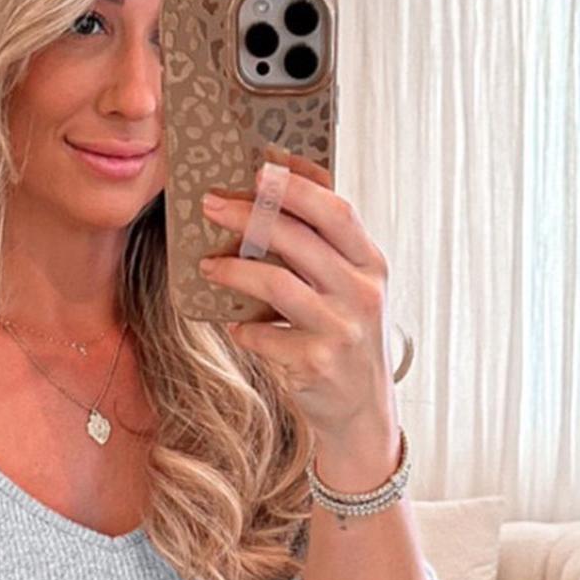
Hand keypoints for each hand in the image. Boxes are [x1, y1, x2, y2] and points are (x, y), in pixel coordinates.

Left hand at [198, 148, 403, 450]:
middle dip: (249, 216)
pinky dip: (243, 329)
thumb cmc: (348, 338)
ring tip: (208, 267)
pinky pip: (264, 335)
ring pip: (277, 284)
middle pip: (300, 239)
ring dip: (234, 271)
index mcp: (371, 264)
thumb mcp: (353, 289)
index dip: (296, 186)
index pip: (335, 210)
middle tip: (212, 205)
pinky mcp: (316, 364)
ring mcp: (341, 329)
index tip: (260, 168)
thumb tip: (265, 206)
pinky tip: (234, 326)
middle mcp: (362, 293)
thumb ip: (325, 253)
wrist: (363, 411)